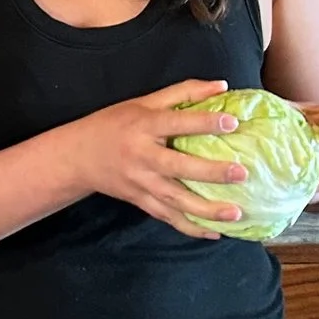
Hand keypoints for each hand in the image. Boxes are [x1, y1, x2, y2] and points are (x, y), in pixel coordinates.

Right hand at [59, 78, 250, 239]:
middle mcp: (141, 157)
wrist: (77, 157)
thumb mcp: (143, 103)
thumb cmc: (114, 124)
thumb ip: (183, 93)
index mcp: (143, 126)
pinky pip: (167, 217)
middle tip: (241, 174)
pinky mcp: (139, 201)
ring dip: (206, 210)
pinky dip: (190, 227)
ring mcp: (140, 183)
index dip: (203, 123)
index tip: (232, 123)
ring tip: (235, 214)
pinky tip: (214, 233)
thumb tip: (222, 86)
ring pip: (175, 200)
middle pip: (177, 167)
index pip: (175, 123)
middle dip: (210, 172)